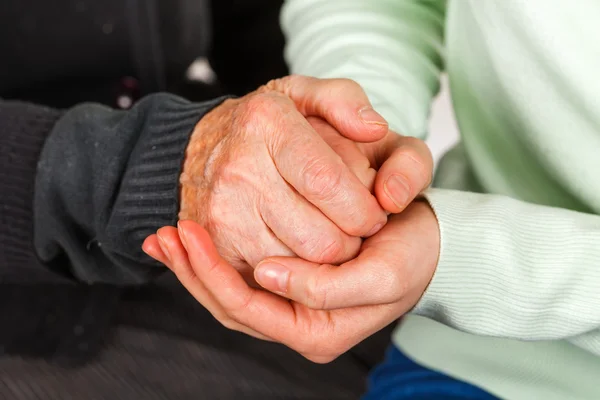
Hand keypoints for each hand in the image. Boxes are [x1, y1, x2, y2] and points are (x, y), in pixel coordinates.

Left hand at [142, 201, 439, 362]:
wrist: (426, 242)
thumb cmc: (410, 257)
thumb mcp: (381, 275)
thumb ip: (326, 287)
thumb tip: (265, 275)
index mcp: (317, 332)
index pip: (247, 310)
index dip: (212, 275)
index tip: (186, 235)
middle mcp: (297, 325)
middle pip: (228, 305)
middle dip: (191, 271)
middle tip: (161, 236)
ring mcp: (290, 306)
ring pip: (229, 293)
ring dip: (195, 265)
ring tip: (165, 237)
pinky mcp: (288, 284)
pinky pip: (241, 276)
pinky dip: (214, 257)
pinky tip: (192, 237)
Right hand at [177, 75, 431, 280]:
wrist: (201, 146)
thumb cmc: (269, 125)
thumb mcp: (307, 94)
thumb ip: (348, 103)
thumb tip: (375, 130)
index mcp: (266, 123)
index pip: (329, 183)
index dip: (363, 210)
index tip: (375, 215)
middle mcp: (238, 168)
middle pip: (320, 237)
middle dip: (352, 242)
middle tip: (354, 229)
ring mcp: (223, 211)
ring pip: (298, 265)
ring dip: (326, 263)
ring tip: (329, 235)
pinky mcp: (216, 244)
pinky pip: (272, 278)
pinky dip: (296, 272)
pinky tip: (301, 250)